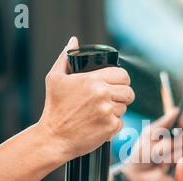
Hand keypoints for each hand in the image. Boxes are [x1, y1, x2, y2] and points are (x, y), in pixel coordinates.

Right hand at [37, 36, 134, 161]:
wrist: (54, 138)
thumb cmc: (54, 108)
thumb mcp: (55, 79)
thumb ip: (65, 58)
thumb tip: (73, 41)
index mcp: (92, 80)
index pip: (122, 74)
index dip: (122, 80)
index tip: (117, 84)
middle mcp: (102, 94)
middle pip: (128, 91)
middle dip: (123, 95)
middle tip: (112, 100)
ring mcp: (108, 111)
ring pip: (125, 108)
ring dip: (116, 110)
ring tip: (100, 113)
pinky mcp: (110, 127)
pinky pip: (121, 123)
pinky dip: (113, 125)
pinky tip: (99, 124)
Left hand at [121, 109, 182, 180]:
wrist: (136, 177)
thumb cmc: (142, 154)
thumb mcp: (149, 135)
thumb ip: (163, 123)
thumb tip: (176, 110)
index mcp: (176, 135)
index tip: (180, 123)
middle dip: (168, 143)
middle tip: (157, 149)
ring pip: (182, 151)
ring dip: (166, 155)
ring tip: (157, 161)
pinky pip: (182, 164)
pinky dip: (169, 164)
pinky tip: (162, 168)